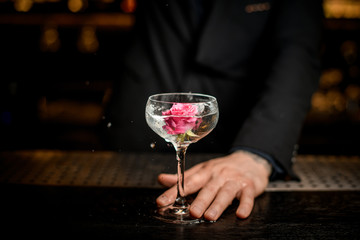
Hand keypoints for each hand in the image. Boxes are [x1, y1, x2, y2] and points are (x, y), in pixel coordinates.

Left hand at [156, 150, 271, 220]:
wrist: (250, 160)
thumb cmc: (223, 168)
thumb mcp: (202, 170)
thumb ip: (183, 178)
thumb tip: (161, 180)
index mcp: (205, 172)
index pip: (188, 182)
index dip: (174, 191)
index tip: (162, 201)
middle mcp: (219, 175)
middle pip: (208, 188)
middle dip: (200, 201)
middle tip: (192, 212)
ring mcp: (234, 180)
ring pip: (226, 192)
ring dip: (218, 205)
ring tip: (210, 216)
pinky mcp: (249, 186)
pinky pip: (247, 196)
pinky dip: (245, 205)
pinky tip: (240, 214)